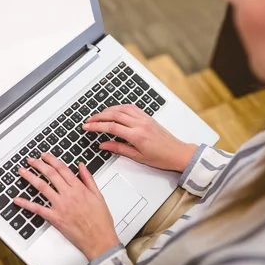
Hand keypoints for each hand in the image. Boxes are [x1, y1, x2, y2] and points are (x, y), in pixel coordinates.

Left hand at [14, 153, 119, 260]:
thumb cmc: (100, 221)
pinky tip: (17, 199)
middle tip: (31, 160)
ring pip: (42, 187)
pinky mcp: (55, 218)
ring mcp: (60, 206)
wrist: (99, 239)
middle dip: (38, 165)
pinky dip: (26, 204)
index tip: (45, 155)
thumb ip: (88, 179)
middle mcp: (68, 195)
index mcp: (79, 188)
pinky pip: (37, 209)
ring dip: (30, 177)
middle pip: (50, 174)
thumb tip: (81, 166)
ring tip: (22, 172)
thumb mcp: (98, 195)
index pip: (62, 168)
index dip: (51, 160)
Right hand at [83, 104, 197, 172]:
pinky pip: (131, 107)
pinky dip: (120, 107)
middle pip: (114, 115)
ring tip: (98, 115)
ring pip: (122, 108)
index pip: (111, 127)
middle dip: (98, 117)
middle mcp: (140, 124)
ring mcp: (144, 118)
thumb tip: (103, 145)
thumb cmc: (161, 157)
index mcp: (137, 135)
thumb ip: (119, 149)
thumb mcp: (137, 157)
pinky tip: (114, 110)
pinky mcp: (147, 116)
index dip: (96, 126)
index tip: (87, 127)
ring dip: (108, 110)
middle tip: (88, 120)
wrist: (177, 152)